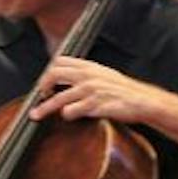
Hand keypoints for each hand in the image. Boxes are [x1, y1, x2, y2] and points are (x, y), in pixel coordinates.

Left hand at [29, 57, 168, 124]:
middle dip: (42, 86)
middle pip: (54, 75)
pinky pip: (71, 111)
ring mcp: (90, 91)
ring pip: (58, 98)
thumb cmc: (123, 90)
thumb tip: (68, 75)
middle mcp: (87, 76)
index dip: (48, 72)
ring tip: (35, 115)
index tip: (44, 83)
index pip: (60, 61)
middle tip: (38, 97)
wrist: (142, 100)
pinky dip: (67, 115)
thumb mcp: (104, 74)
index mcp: (89, 66)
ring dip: (44, 108)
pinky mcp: (94, 106)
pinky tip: (70, 117)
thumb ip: (86, 73)